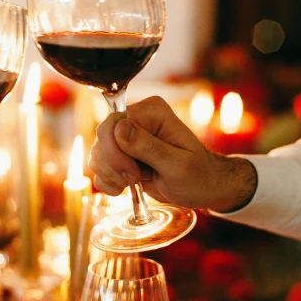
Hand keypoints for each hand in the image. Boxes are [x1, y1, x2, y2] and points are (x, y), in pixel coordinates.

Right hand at [88, 96, 257, 212]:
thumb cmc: (198, 175)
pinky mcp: (121, 154)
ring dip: (111, 175)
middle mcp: (136, 119)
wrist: (203, 189)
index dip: (115, 152)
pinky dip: (108, 182)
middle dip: (113, 166)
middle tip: (136, 178)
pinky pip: (99, 166)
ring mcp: (126, 137)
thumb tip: (119, 128)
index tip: (134, 173)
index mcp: (152, 112)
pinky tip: (126, 188)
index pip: (113, 123)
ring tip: (136, 182)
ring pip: (96, 153)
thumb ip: (149, 147)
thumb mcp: (178, 165)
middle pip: (101, 138)